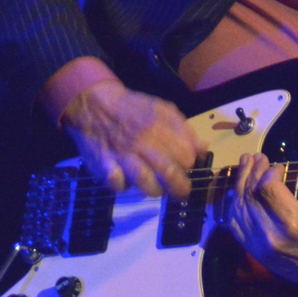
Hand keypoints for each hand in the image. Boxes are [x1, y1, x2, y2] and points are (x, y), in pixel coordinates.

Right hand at [61, 78, 204, 197]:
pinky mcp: (104, 166)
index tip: (186, 166)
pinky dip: (124, 186)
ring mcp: (123, 156)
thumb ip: (184, 129)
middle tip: (181, 192)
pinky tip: (125, 180)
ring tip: (156, 188)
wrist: (94, 104)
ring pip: (147, 184)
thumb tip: (203, 149)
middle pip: (170, 174)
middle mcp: (143, 142)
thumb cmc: (133, 109)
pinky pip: (118, 185)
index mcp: (160, 127)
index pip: (186, 156)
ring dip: (155, 190)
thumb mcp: (162, 109)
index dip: (189, 164)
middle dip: (180, 188)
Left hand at [226, 144, 297, 291]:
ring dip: (240, 182)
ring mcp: (259, 245)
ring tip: (246, 165)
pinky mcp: (251, 250)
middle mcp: (273, 236)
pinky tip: (239, 189)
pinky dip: (234, 203)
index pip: (269, 188)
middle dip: (252, 170)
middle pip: (251, 194)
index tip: (280, 165)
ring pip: (239, 206)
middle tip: (257, 157)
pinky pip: (234, 222)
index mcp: (296, 225)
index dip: (270, 171)